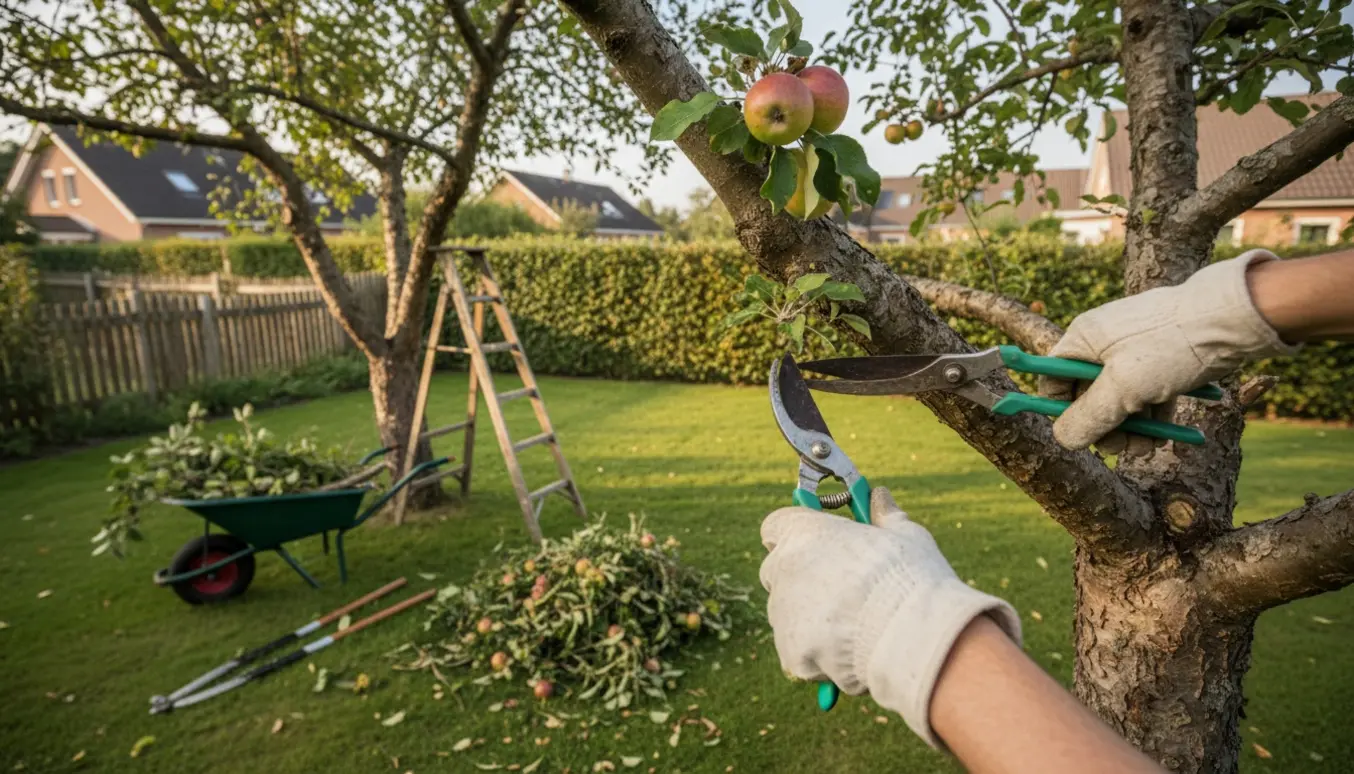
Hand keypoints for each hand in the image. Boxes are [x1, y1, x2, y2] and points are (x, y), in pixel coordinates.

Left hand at [760, 488, 1020, 746]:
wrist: (913, 635)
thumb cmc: (910, 577)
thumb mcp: (905, 535)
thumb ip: (884, 516)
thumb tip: (879, 496)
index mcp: (802, 532)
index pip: (775, 526)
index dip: (793, 535)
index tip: (815, 543)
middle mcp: (783, 569)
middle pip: (778, 573)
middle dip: (801, 581)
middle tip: (841, 591)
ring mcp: (783, 614)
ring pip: (788, 617)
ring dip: (811, 622)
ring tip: (858, 627)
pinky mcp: (791, 653)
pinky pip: (799, 654)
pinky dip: (819, 657)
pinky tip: (854, 653)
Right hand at [1039, 250, 1297, 453]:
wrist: (1236, 317)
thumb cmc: (1172, 346)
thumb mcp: (1124, 387)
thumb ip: (1089, 416)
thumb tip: (1063, 438)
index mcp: (1084, 338)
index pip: (1054, 378)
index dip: (1063, 409)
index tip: (1081, 434)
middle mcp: (1105, 342)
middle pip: (1091, 394)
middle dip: (1107, 426)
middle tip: (1125, 449)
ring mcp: (1137, 349)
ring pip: (1124, 397)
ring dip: (1134, 427)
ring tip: (1152, 446)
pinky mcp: (1165, 357)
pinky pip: (1151, 391)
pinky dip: (1157, 413)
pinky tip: (1171, 433)